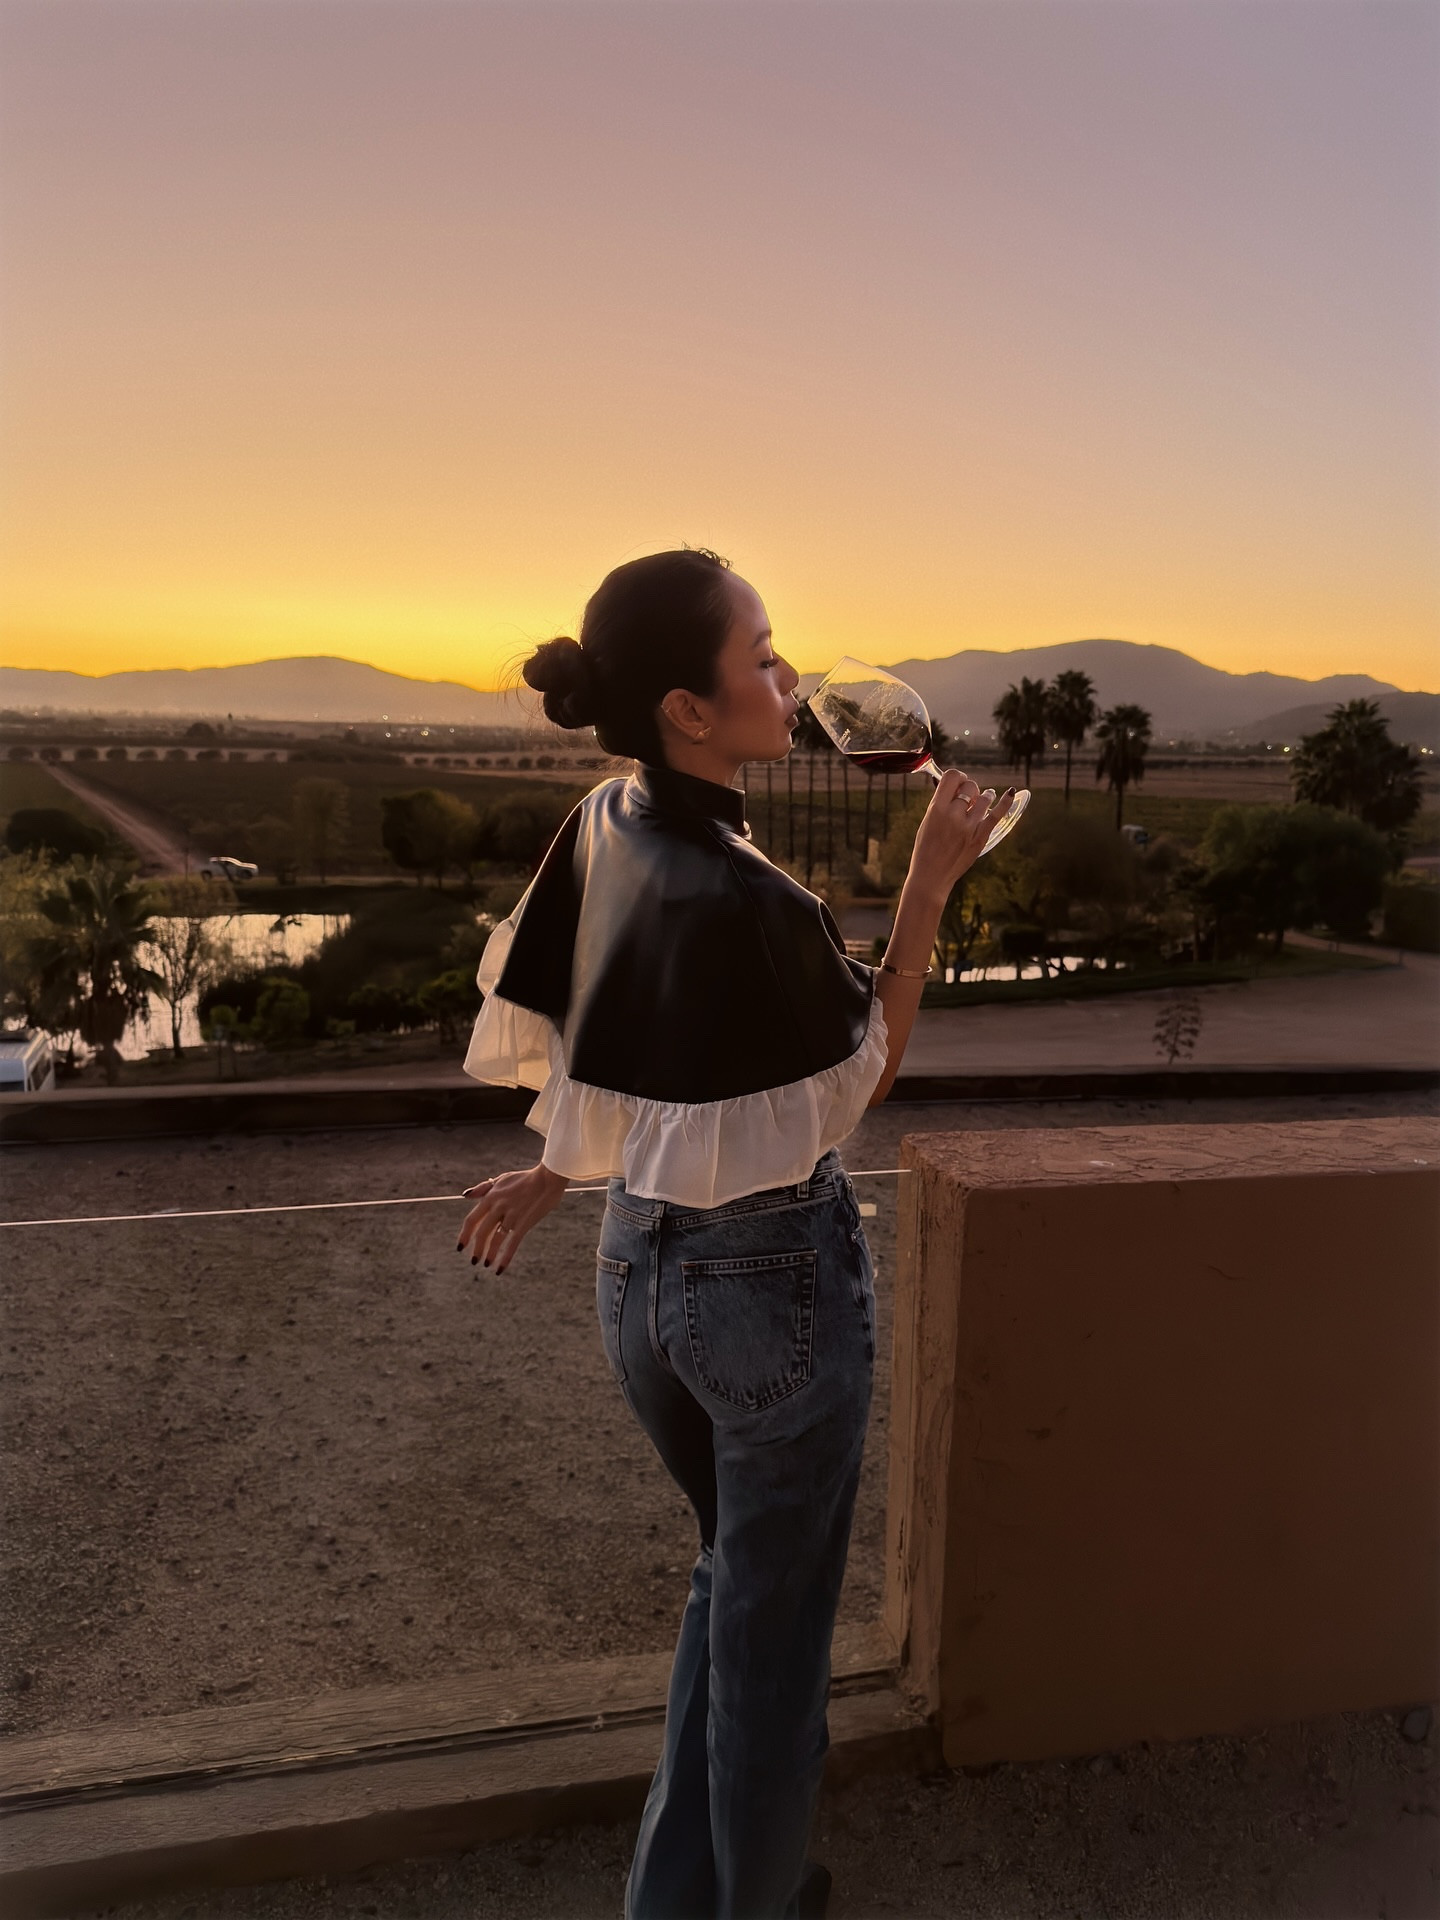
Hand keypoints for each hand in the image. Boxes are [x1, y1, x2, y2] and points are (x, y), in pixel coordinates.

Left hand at [456, 1163, 568, 1275]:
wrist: (548, 1178)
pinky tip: (500, 1269)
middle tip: (474, 1260)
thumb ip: (483, 1189)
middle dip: (477, 1248)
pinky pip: (512, 1244)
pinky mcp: (524, 1223)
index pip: (472, 1220)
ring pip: (495, 1240)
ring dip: (489, 1254)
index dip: (464, 1235)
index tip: (460, 1247)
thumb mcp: (502, 1180)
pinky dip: (505, 1258)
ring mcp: (511, 1216)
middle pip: (482, 1232)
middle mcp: (498, 1207)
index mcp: (491, 1197)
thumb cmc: (525, 1178)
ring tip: (485, 1264)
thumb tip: (465, 1195)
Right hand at [907, 770, 1014, 898]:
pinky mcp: (980, 838)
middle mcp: (953, 815)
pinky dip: (1005, 802)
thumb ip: (941, 804)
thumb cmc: (926, 849)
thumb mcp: (927, 821)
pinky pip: (996, 815)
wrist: (931, 877)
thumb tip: (955, 787)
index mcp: (936, 808)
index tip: (958, 784)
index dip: (957, 777)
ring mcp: (968, 827)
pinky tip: (1011, 793)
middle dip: (970, 789)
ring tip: (982, 799)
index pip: (952, 777)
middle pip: (970, 786)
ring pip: (984, 798)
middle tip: (967, 799)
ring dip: (984, 796)